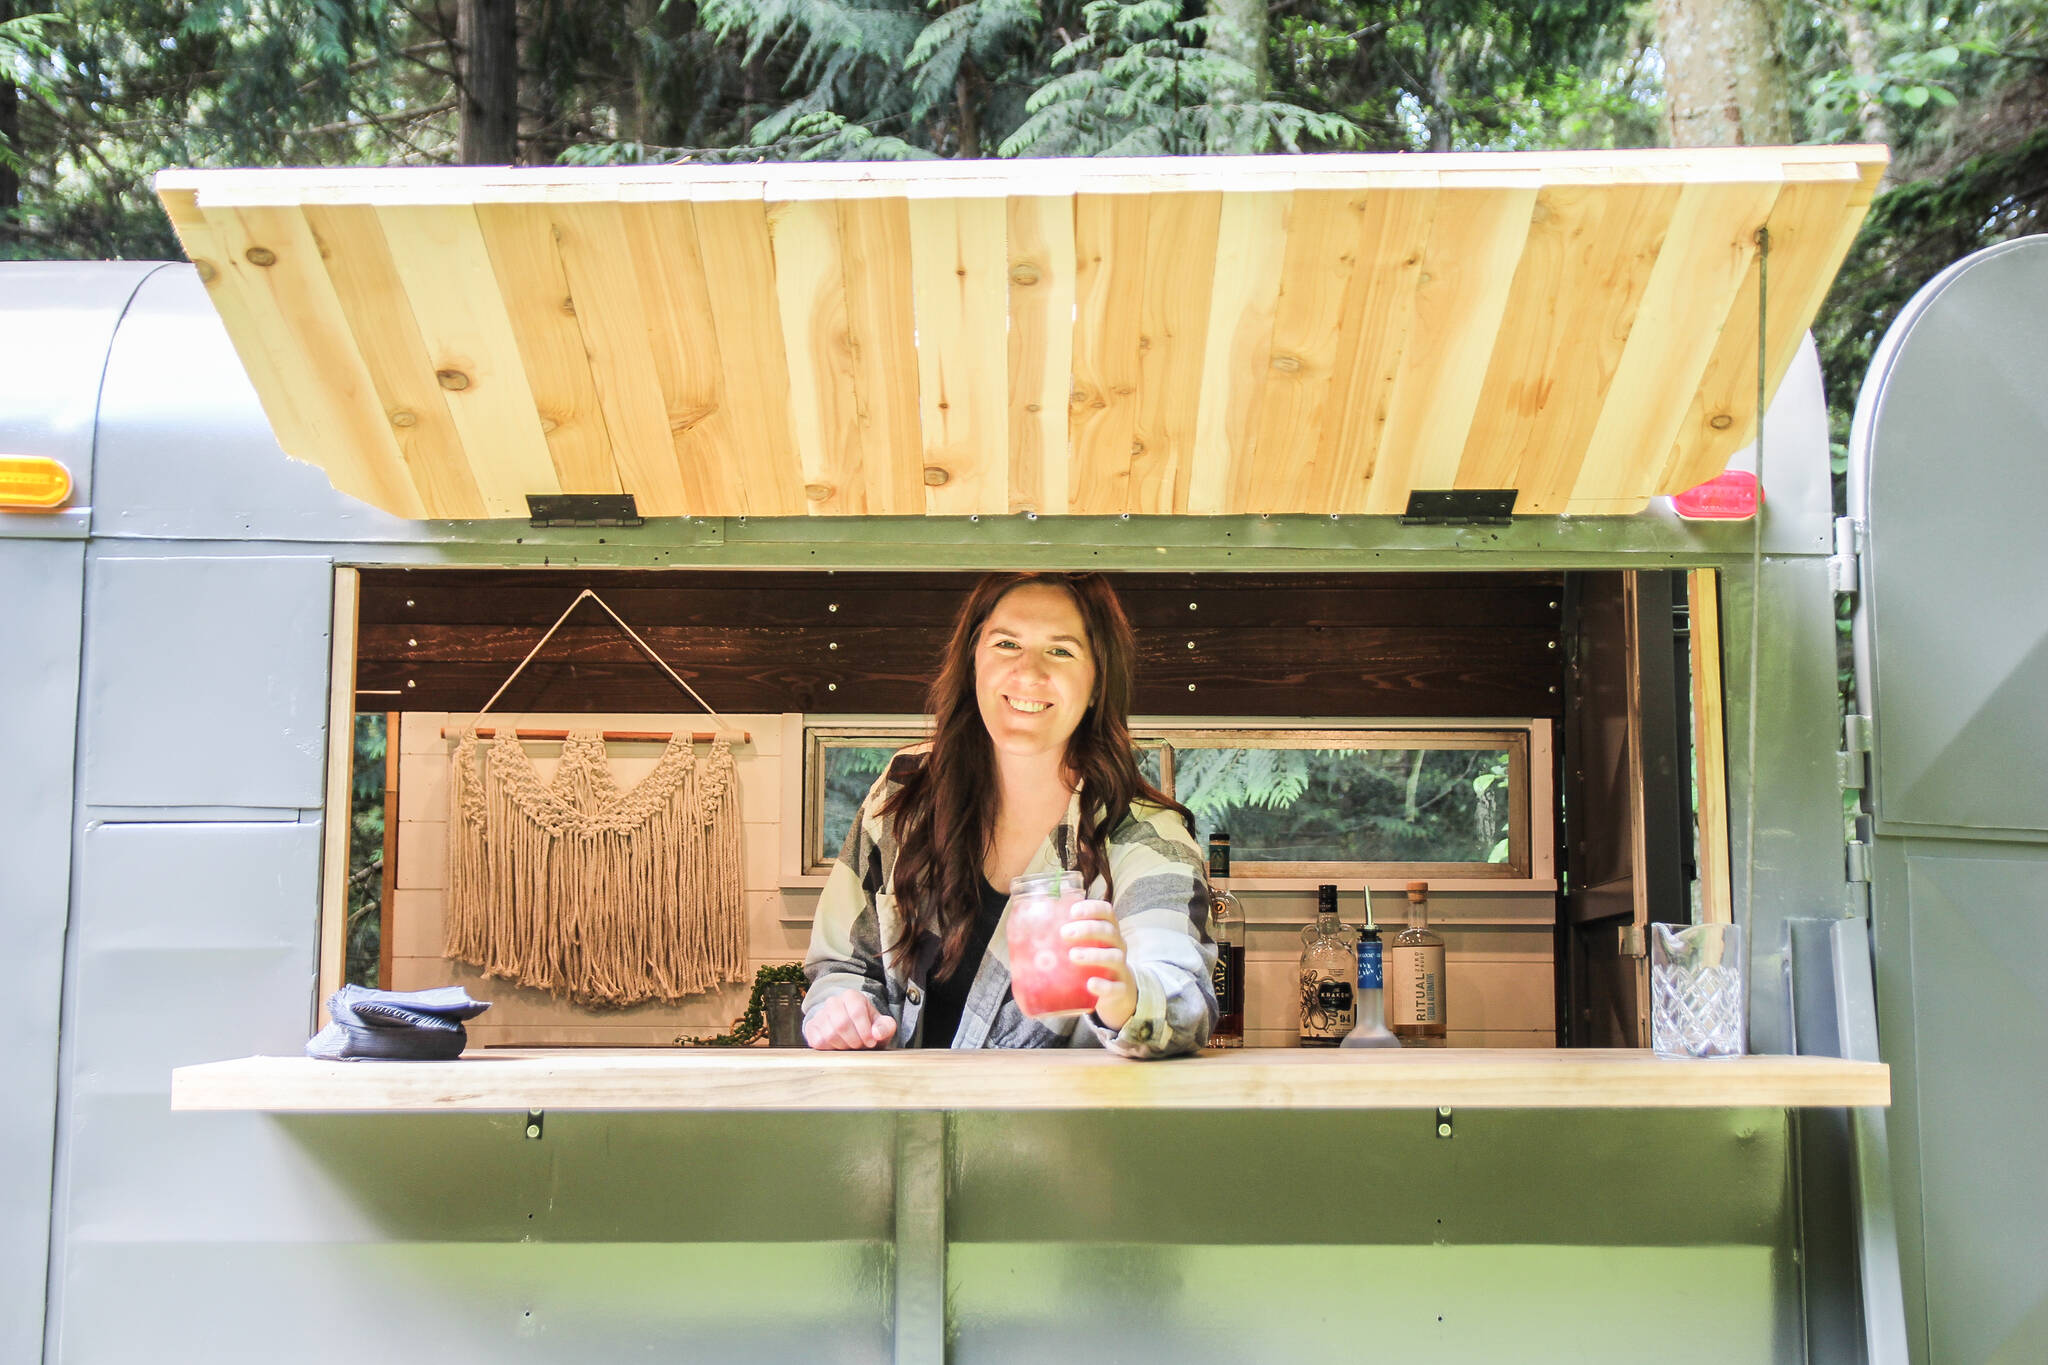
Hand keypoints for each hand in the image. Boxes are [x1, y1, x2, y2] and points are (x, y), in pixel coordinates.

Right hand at [804, 990, 897, 1048]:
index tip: (871, 1042)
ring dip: (843, 1046)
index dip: (865, 1031)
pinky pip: (818, 1042)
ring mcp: (820, 1014)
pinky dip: (831, 1049)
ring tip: (851, 1046)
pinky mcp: (811, 1027)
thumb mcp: (882, 1026)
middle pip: (841, 1024)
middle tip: (861, 1046)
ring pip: (829, 1034)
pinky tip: (839, 1047)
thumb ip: (885, 1027)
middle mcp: (833, 1002)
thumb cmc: (869, 1028)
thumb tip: (877, 1034)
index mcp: (852, 996)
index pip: (856, 1011)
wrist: (852, 1031)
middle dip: (854, 1040)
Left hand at [1062, 899, 1137, 1030]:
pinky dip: (1103, 985)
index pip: (1106, 912)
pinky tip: (1091, 984)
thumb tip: (1020, 933)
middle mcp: (1117, 946)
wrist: (1116, 992)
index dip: (1092, 908)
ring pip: (1113, 957)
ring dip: (1093, 955)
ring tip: (1073, 956)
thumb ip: (1060, 938)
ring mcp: (1120, 968)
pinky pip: (1115, 987)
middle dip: (1088, 929)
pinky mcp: (1119, 990)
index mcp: (1107, 931)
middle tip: (1064, 933)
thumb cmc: (1091, 962)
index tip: (1072, 911)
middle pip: (1108, 931)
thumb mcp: (1081, 946)